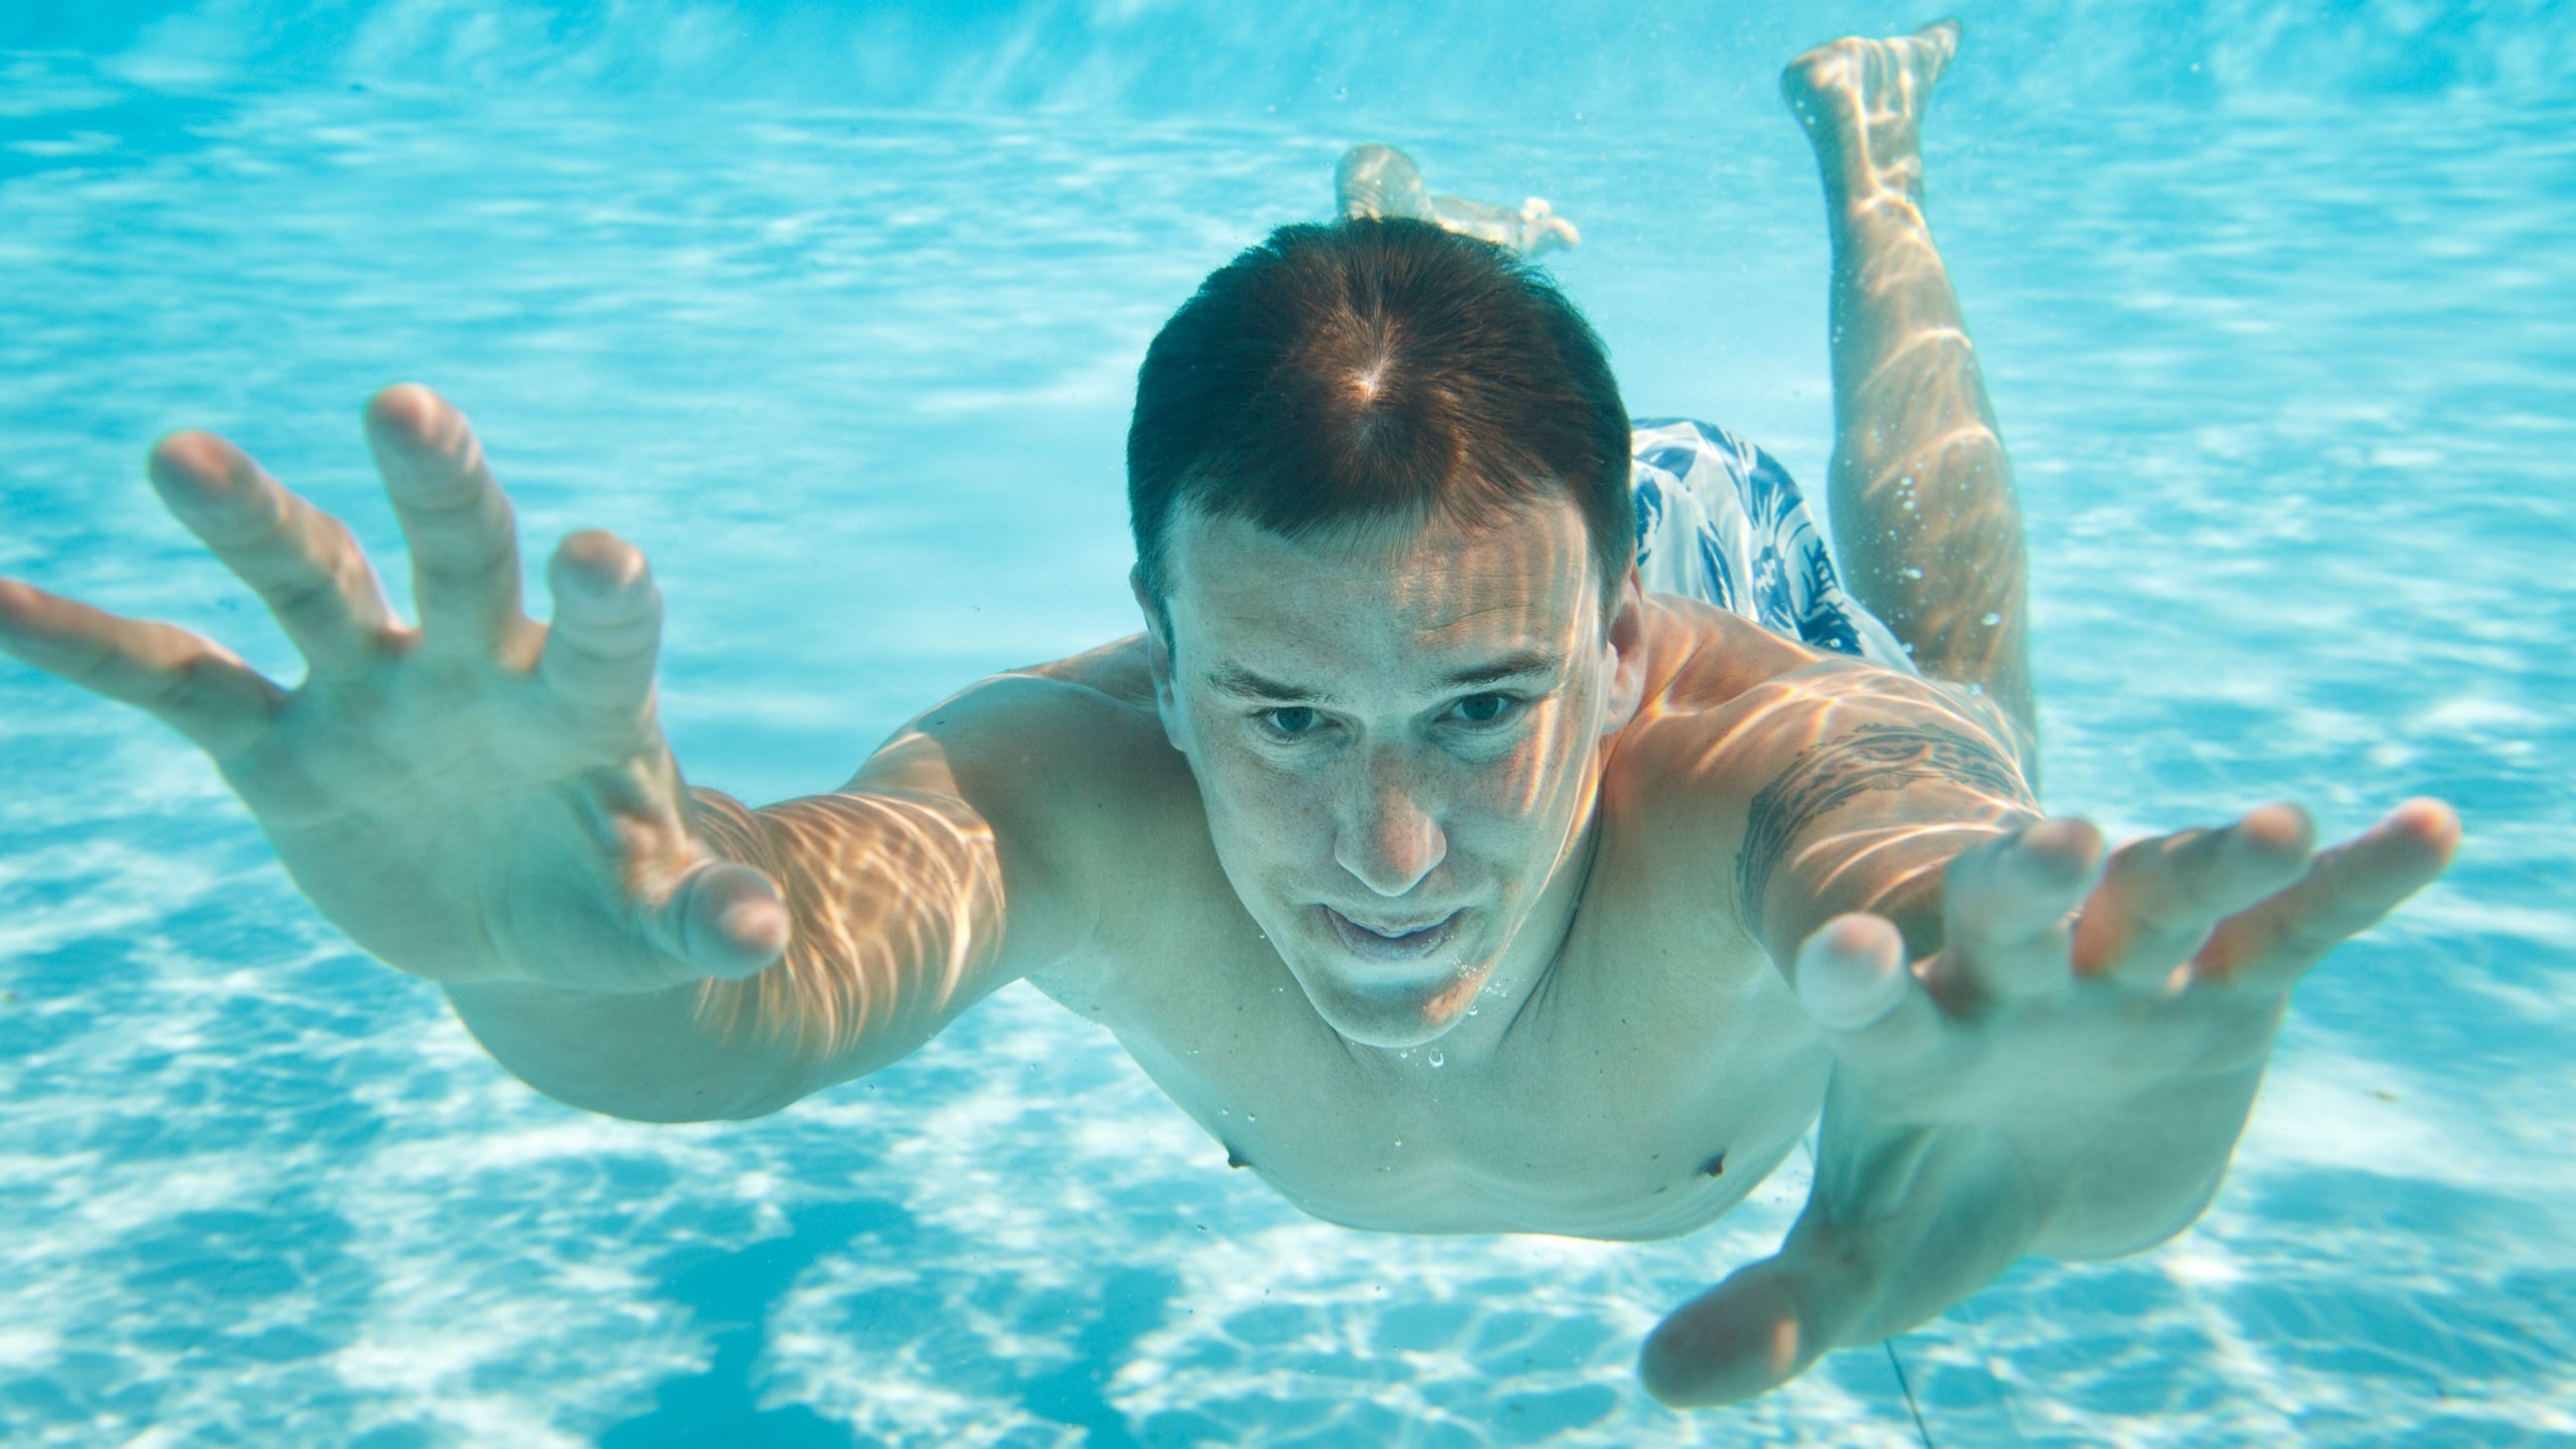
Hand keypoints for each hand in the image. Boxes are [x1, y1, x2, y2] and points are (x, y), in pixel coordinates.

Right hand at [0, 385, 788, 990]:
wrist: (523, 916)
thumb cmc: (609, 899)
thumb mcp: (654, 923)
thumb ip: (702, 921)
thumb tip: (765, 934)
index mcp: (578, 705)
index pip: (597, 640)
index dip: (599, 603)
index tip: (601, 558)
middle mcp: (468, 667)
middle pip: (455, 558)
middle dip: (437, 488)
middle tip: (408, 407)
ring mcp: (366, 694)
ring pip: (307, 583)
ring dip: (250, 523)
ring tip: (178, 455)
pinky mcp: (276, 748)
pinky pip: (174, 684)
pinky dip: (87, 648)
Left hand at [1639, 797, 2459, 1404]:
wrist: (2049, 1137)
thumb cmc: (1947, 1182)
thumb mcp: (1876, 1253)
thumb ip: (1784, 1310)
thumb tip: (1658, 1384)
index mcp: (1918, 1032)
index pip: (1876, 997)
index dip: (1859, 977)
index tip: (1841, 953)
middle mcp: (2017, 977)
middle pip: (2014, 913)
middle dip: (2031, 877)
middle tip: (2053, 839)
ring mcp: (2129, 966)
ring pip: (2167, 895)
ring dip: (2213, 862)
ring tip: (2268, 831)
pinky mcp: (2236, 976)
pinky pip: (2301, 921)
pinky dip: (2361, 880)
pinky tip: (2428, 830)